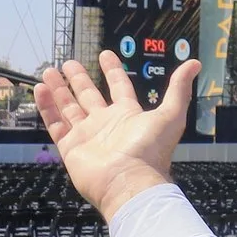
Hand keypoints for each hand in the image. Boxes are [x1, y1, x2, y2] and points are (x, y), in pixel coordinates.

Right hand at [34, 54, 198, 220]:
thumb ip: (179, 88)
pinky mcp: (71, 148)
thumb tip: (196, 63)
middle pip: (89, 96)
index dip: (113, 70)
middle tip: (67, 63)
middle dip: (79, 79)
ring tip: (48, 71)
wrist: (128, 182)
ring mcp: (87, 136)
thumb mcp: (171, 114)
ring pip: (69, 108)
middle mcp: (106, 124)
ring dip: (59, 90)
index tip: (104, 54)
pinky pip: (55, 124)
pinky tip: (40, 89)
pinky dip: (47, 107)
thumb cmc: (150, 150)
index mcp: (128, 115)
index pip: (119, 87)